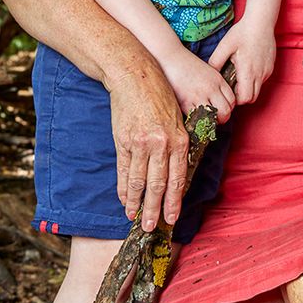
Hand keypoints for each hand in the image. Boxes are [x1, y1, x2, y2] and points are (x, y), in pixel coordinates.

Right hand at [107, 64, 188, 231]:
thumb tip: (177, 171)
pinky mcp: (124, 141)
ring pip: (139, 181)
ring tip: (135, 219)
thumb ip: (177, 144)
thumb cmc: (158, 95)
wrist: (134, 76)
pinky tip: (124, 200)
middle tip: (152, 227)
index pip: (178, 179)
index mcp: (179, 140)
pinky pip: (123, 170)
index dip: (174, 201)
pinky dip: (123, 188)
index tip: (171, 217)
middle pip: (159, 185)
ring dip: (137, 203)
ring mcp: (141, 143)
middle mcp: (161, 144)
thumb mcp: (177, 118)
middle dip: (156, 209)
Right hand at [161, 45, 235, 122]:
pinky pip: (196, 118)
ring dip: (210, 121)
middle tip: (214, 118)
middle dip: (222, 118)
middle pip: (226, 112)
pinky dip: (196, 121)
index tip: (221, 109)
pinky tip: (193, 117)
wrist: (169, 57)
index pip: (232, 101)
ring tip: (204, 119)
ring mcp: (198, 96)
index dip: (228, 108)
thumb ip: (215, 85)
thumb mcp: (207, 71)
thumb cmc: (185, 64)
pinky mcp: (185, 102)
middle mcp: (211, 88)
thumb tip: (217, 102)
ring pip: (213, 118)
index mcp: (218, 80)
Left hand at [208, 18, 275, 103]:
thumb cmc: (242, 33)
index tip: (228, 91)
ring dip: (248, 88)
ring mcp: (267, 71)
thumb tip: (209, 75)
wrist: (261, 21)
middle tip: (232, 86)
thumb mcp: (224, 46)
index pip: (245, 98)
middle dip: (242, 97)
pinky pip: (262, 80)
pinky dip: (254, 79)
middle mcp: (260, 74)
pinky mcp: (270, 67)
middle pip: (252, 98)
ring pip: (258, 89)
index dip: (235, 99)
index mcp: (248, 71)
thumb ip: (215, 62)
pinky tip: (247, 67)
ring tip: (238, 75)